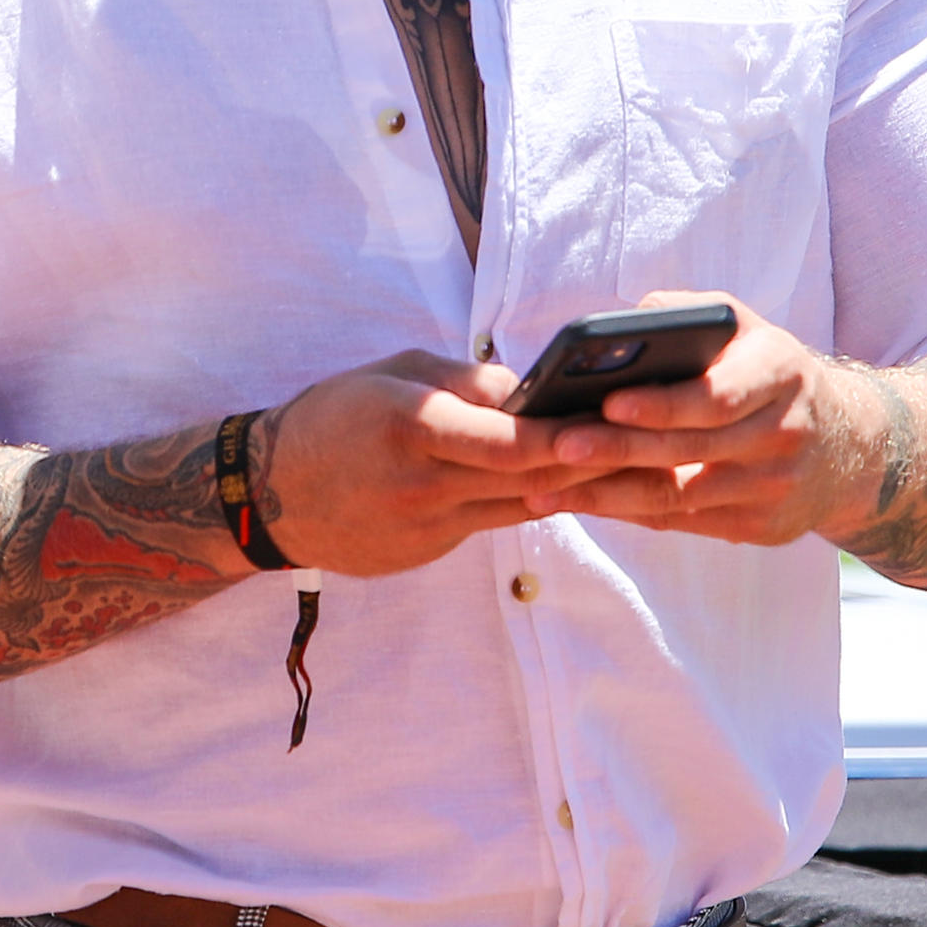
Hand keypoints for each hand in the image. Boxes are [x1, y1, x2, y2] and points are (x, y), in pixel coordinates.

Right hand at [250, 350, 626, 577]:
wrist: (270, 495)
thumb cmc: (335, 415)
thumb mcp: (393, 373)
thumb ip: (467, 381)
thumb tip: (535, 389)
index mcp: (409, 428)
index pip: (501, 441)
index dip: (558, 440)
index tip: (608, 429)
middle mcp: (422, 484)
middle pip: (526, 481)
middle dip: (592, 468)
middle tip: (656, 455)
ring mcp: (426, 527)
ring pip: (520, 509)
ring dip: (575, 492)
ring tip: (634, 474)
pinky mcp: (430, 553)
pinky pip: (494, 525)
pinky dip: (531, 505)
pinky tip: (571, 491)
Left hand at [535, 299, 886, 547]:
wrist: (849, 445)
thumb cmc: (770, 375)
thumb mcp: (749, 332)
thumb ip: (691, 316)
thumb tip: (626, 320)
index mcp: (781, 373)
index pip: (718, 396)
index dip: (663, 403)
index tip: (608, 401)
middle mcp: (785, 433)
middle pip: (691, 450)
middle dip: (619, 450)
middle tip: (557, 447)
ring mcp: (775, 488)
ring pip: (681, 498)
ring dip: (610, 494)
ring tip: (546, 486)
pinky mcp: (763, 528)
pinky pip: (686, 524)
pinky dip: (630, 515)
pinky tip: (582, 504)